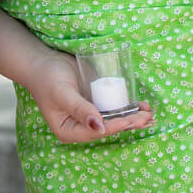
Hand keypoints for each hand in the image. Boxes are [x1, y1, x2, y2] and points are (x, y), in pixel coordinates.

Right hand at [23, 47, 151, 143]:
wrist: (43, 61)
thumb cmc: (48, 78)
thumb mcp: (63, 94)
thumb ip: (81, 110)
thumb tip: (99, 127)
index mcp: (69, 131)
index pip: (96, 132)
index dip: (114, 127)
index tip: (130, 121)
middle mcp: (81, 126)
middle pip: (108, 127)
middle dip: (129, 123)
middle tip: (148, 118)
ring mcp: (89, 115)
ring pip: (114, 119)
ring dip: (132, 116)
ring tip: (150, 113)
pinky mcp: (95, 103)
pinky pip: (113, 107)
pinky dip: (128, 107)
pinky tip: (141, 105)